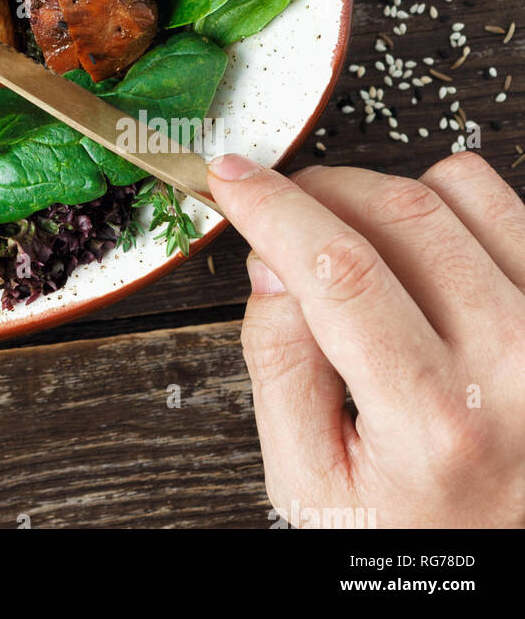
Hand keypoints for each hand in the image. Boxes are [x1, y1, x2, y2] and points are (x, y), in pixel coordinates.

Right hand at [209, 150, 524, 527]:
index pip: (341, 272)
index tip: (230, 179)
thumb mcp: (307, 476)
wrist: (493, 548)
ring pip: (452, 190)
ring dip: (380, 196)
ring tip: (355, 245)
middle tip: (281, 218)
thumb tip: (271, 260)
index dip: (273, 208)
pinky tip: (416, 251)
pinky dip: (444, 204)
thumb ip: (276, 363)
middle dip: (315, 193)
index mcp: (436, 420)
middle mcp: (513, 368)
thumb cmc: (405, 517)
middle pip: (396, 214)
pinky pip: (502, 201)